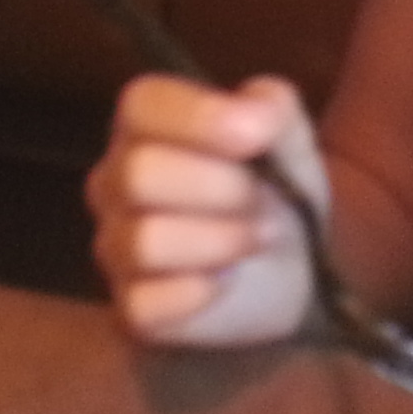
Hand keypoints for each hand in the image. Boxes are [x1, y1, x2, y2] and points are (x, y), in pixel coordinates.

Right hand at [86, 72, 327, 347]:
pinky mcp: (133, 308)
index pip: (141, 105)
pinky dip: (202, 292)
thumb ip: (271, 106)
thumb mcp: (287, 134)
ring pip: (145, 241)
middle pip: (139, 174)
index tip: (255, 137)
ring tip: (254, 238)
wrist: (297, 266)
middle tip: (261, 199)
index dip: (198, 118)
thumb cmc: (277, 185)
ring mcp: (117, 247)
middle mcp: (115, 182)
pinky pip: (148, 302)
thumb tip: (252, 116)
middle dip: (219, 187)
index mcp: (145, 125)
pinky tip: (228, 280)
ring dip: (219, 240)